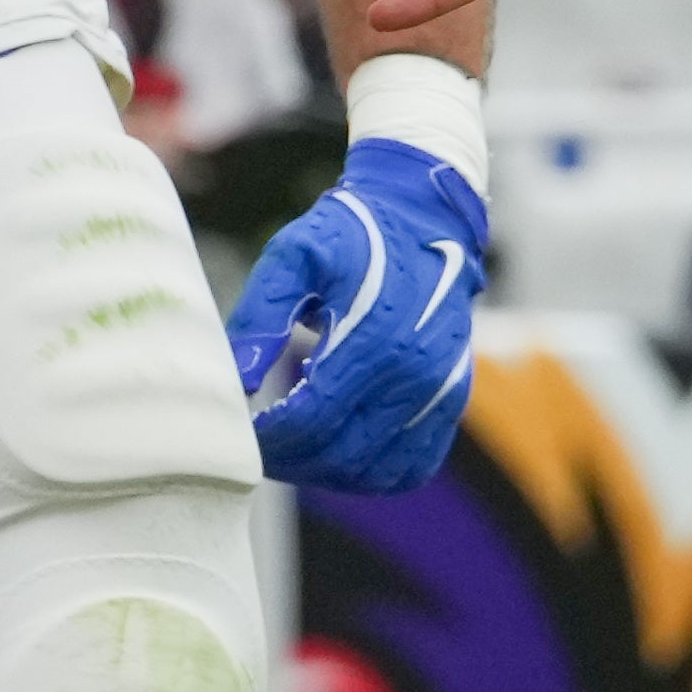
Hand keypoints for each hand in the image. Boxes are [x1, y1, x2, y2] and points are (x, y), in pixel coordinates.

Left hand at [230, 139, 487, 489]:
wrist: (426, 218)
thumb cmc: (353, 235)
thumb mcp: (296, 253)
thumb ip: (261, 313)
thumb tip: (240, 377)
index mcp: (375, 339)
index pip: (311, 420)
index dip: (268, 438)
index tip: (241, 430)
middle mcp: (415, 376)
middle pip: (340, 455)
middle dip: (289, 459)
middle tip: (259, 441)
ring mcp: (439, 395)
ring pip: (374, 472)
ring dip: (326, 471)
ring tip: (295, 443)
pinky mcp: (451, 405)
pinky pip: (411, 468)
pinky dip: (370, 473)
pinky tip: (339, 445)